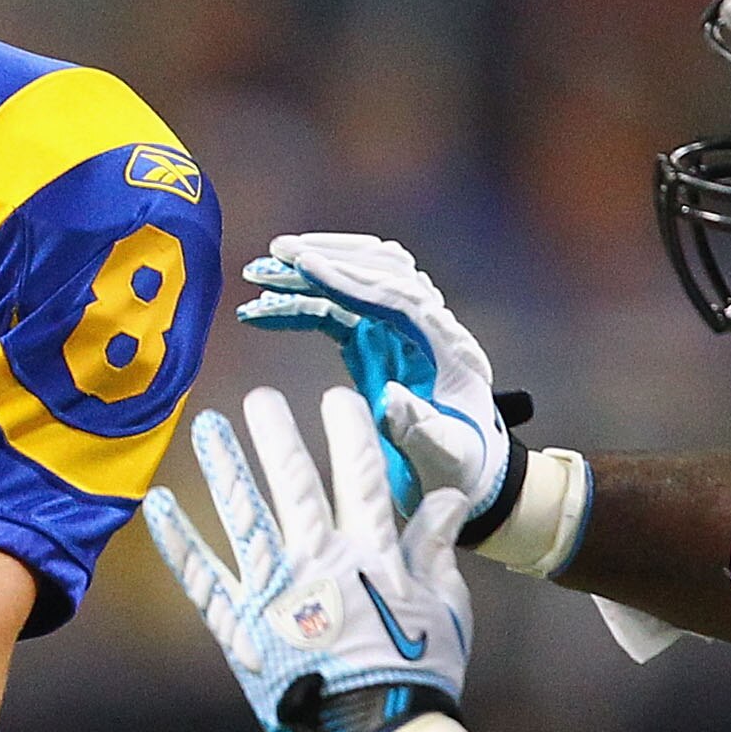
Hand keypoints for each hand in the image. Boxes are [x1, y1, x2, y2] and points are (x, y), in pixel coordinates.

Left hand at [142, 385, 475, 731]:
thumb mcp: (445, 605)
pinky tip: (158, 505)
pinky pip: (202, 577)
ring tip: (206, 426)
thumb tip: (444, 495)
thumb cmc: (418, 674)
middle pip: (294, 481)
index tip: (340, 398)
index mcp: (371, 554)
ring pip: (245, 515)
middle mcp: (318, 562)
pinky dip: (178, 541)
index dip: (350, 430)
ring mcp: (275, 592)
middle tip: (260, 397)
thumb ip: (435, 545)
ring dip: (225, 467)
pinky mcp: (239, 626)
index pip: (360, 474)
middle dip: (277, 433)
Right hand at [238, 231, 530, 528]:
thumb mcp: (446, 456)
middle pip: (378, 270)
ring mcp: (400, 332)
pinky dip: (300, 306)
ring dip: (308, 275)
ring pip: (355, 283)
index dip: (349, 277)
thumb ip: (420, 429)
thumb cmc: (463, 469)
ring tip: (258, 275)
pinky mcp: (375, 344)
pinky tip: (262, 311)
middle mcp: (427, 327)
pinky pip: (335, 312)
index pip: (397, 295)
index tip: (303, 262)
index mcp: (448, 347)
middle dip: (326, 257)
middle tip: (275, 255)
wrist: (472, 476)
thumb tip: (390, 399)